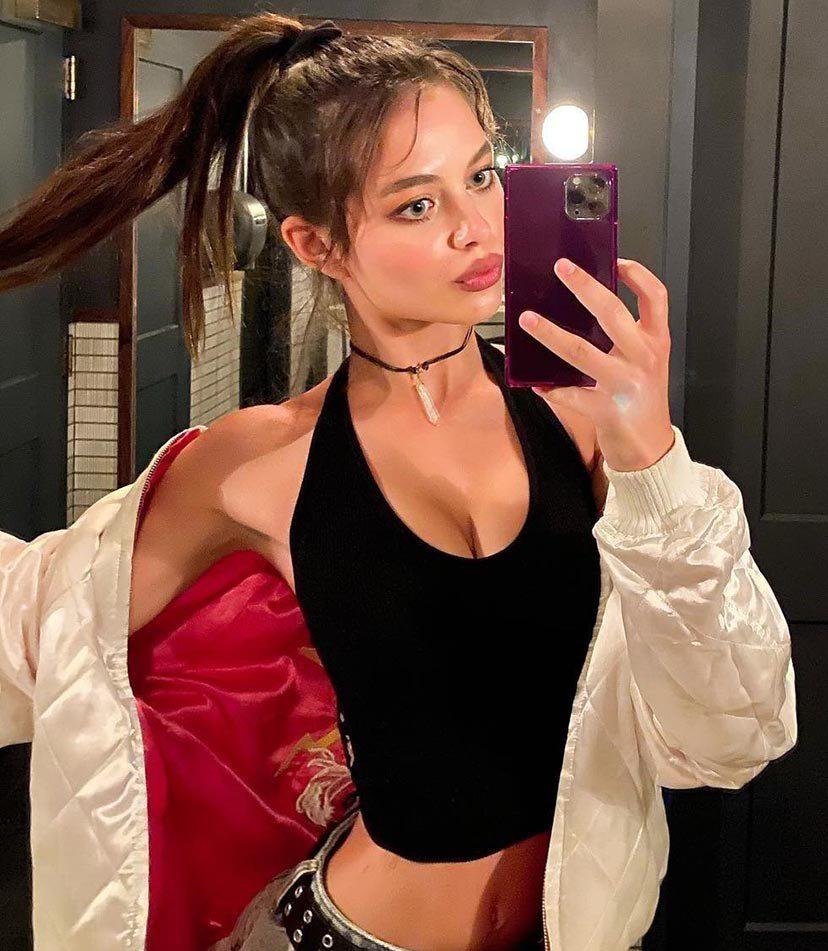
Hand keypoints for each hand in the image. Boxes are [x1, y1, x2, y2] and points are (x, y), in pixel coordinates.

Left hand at [518, 257, 674, 471]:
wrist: (650, 448)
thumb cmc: (642, 400)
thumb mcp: (645, 361)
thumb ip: (626, 337)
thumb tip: (583, 308)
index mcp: (656, 341)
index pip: (655, 296)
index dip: (637, 274)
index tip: (615, 261)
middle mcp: (643, 358)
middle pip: (613, 314)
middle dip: (584, 287)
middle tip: (560, 269)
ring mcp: (625, 384)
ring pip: (582, 352)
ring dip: (550, 334)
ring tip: (527, 320)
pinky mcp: (606, 410)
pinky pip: (571, 395)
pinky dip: (551, 388)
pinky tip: (535, 383)